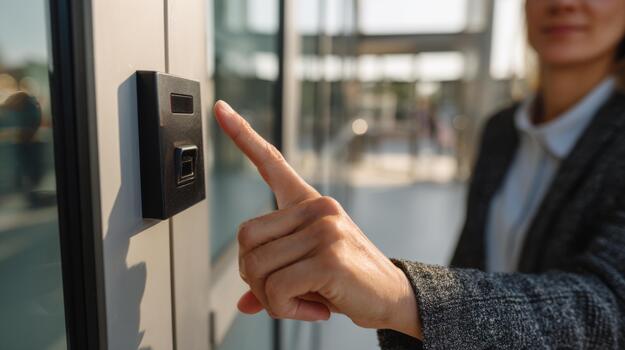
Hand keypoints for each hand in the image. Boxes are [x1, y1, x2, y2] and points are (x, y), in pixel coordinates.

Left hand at [213, 100, 422, 338]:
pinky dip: (285, 309)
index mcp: (309, 204)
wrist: (392, 297)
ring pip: (256, 268)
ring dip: (270, 298)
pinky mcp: (328, 258)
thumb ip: (273, 278)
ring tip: (301, 301)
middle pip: (245, 239)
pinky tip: (314, 309)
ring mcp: (324, 229)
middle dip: (253, 276)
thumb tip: (243, 303)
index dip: (242, 136)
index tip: (221, 109)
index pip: (272, 163)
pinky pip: (276, 290)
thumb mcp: (306, 272)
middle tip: (281, 293)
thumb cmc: (347, 280)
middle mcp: (317, 208)